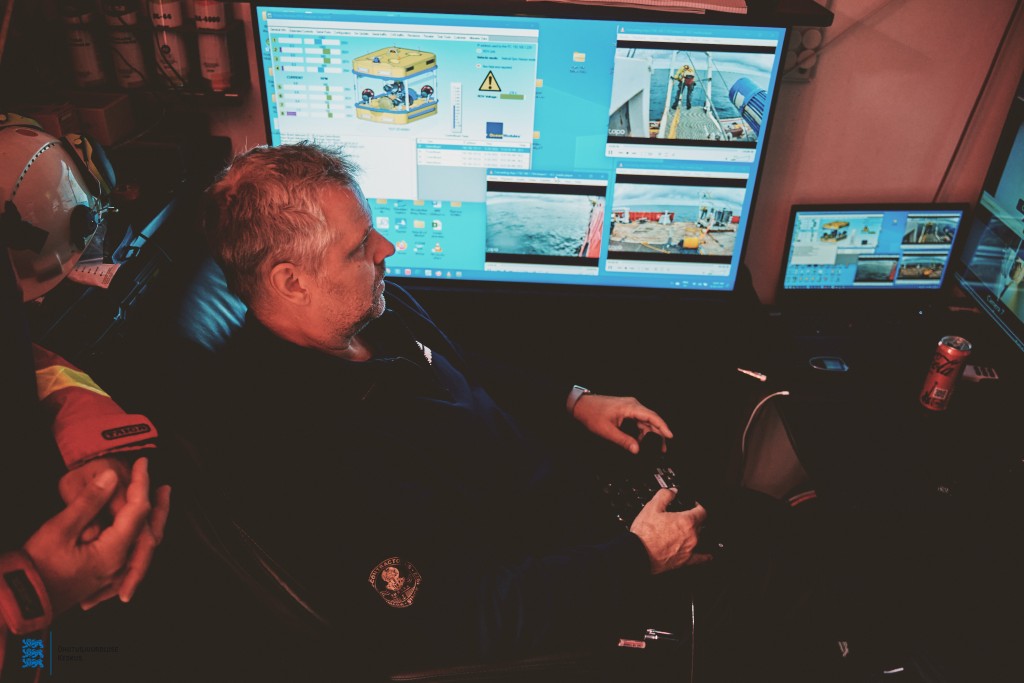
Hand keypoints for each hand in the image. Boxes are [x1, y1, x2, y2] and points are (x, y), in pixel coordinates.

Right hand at [24, 458, 161, 613]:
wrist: (21, 601)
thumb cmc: (36, 566)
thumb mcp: (60, 529)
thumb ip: (89, 502)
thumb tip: (111, 476)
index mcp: (113, 551)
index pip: (138, 510)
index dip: (141, 483)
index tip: (142, 463)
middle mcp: (120, 565)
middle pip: (150, 531)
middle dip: (159, 506)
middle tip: (166, 487)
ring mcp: (113, 575)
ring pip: (143, 545)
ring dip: (152, 522)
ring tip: (157, 504)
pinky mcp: (104, 579)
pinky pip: (133, 559)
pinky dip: (141, 541)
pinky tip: (140, 534)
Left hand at [571, 394, 672, 453]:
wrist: (581, 405)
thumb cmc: (592, 413)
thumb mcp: (607, 431)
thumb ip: (623, 441)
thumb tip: (636, 449)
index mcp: (630, 407)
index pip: (652, 416)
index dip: (663, 427)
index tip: (670, 436)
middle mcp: (633, 405)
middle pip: (651, 420)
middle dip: (658, 434)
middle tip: (662, 448)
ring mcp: (630, 408)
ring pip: (646, 421)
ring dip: (650, 434)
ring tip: (654, 447)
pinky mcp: (627, 411)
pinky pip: (639, 421)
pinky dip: (642, 431)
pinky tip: (641, 441)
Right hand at [629, 488, 710, 573]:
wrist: (639, 554)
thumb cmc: (645, 533)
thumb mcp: (652, 507)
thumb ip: (665, 495)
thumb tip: (672, 491)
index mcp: (686, 521)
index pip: (702, 511)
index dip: (699, 505)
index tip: (695, 504)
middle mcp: (692, 536)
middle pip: (701, 524)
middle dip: (695, 519)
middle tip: (685, 516)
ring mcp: (690, 549)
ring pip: (699, 538)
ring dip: (695, 533)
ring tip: (688, 530)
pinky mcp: (685, 561)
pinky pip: (700, 558)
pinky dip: (705, 556)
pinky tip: (708, 556)